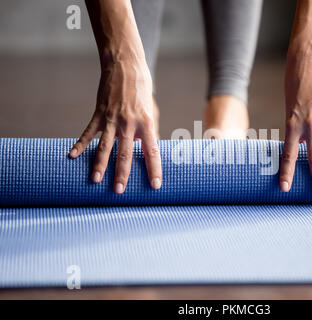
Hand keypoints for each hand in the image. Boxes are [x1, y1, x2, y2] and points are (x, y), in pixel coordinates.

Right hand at [69, 58, 161, 193]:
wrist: (125, 64)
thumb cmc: (142, 89)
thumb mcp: (151, 109)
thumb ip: (149, 130)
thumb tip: (147, 149)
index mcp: (147, 123)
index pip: (152, 151)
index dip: (154, 169)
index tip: (155, 185)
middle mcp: (129, 123)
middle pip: (125, 153)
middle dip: (122, 174)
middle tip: (119, 191)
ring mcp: (112, 118)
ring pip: (105, 146)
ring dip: (99, 164)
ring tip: (95, 180)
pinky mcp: (99, 113)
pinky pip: (88, 132)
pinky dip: (80, 144)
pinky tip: (72, 155)